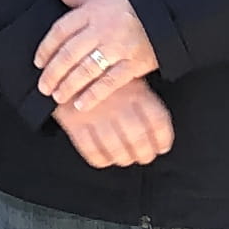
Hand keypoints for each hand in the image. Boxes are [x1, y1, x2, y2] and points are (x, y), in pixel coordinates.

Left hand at [33, 0, 156, 107]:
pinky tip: (81, 104)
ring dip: (69, 85)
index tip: (38, 62)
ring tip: (58, 96)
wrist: (167, 12)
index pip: (61, 30)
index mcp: (92, 11)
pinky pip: (110, 82)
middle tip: (44, 86)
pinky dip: (94, 95)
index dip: (46, 48)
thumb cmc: (132, 2)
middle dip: (54, 72)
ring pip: (86, 70)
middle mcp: (102, 29)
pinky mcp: (133, 64)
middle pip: (70, 53)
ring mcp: (118, 48)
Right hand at [50, 72, 174, 168]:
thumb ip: (144, 102)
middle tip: (144, 157)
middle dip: (144, 154)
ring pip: (116, 149)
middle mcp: (118, 104)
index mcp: (135, 91)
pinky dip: (102, 160)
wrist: (66, 69)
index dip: (163, 139)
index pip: (157, 121)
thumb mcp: (128, 78)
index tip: (162, 147)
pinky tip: (106, 158)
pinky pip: (92, 151)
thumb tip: (158, 135)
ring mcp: (96, 115)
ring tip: (126, 158)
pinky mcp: (75, 124)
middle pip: (138, 139)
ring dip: (124, 158)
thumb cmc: (103, 77)